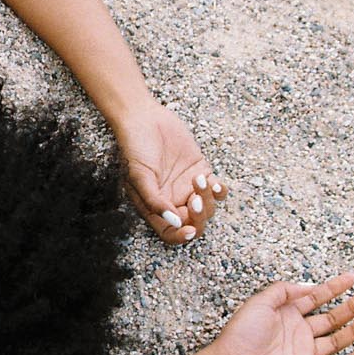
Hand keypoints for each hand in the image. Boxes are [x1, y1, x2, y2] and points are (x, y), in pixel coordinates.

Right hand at [114, 101, 224, 243]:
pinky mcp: (200, 171)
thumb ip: (154, 201)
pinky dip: (219, 190)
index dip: (181, 236)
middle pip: (193, 222)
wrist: (144, 118)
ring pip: (207, 207)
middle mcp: (172, 200)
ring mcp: (187, 187)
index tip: (190, 230)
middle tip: (195, 201)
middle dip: (198, 217)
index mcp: (154, 207)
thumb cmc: (135, 147)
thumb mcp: (139, 176)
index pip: (170, 232)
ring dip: (208, 199)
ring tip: (199, 180)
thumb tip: (172, 221)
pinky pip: (216, 189)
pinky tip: (213, 182)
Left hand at [207, 271, 353, 354]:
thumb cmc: (241, 333)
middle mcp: (299, 332)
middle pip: (332, 318)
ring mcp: (303, 354)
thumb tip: (309, 285)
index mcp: (288, 314)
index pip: (317, 298)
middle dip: (352, 307)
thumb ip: (284, 291)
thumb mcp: (260, 302)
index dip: (335, 287)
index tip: (353, 278)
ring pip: (337, 341)